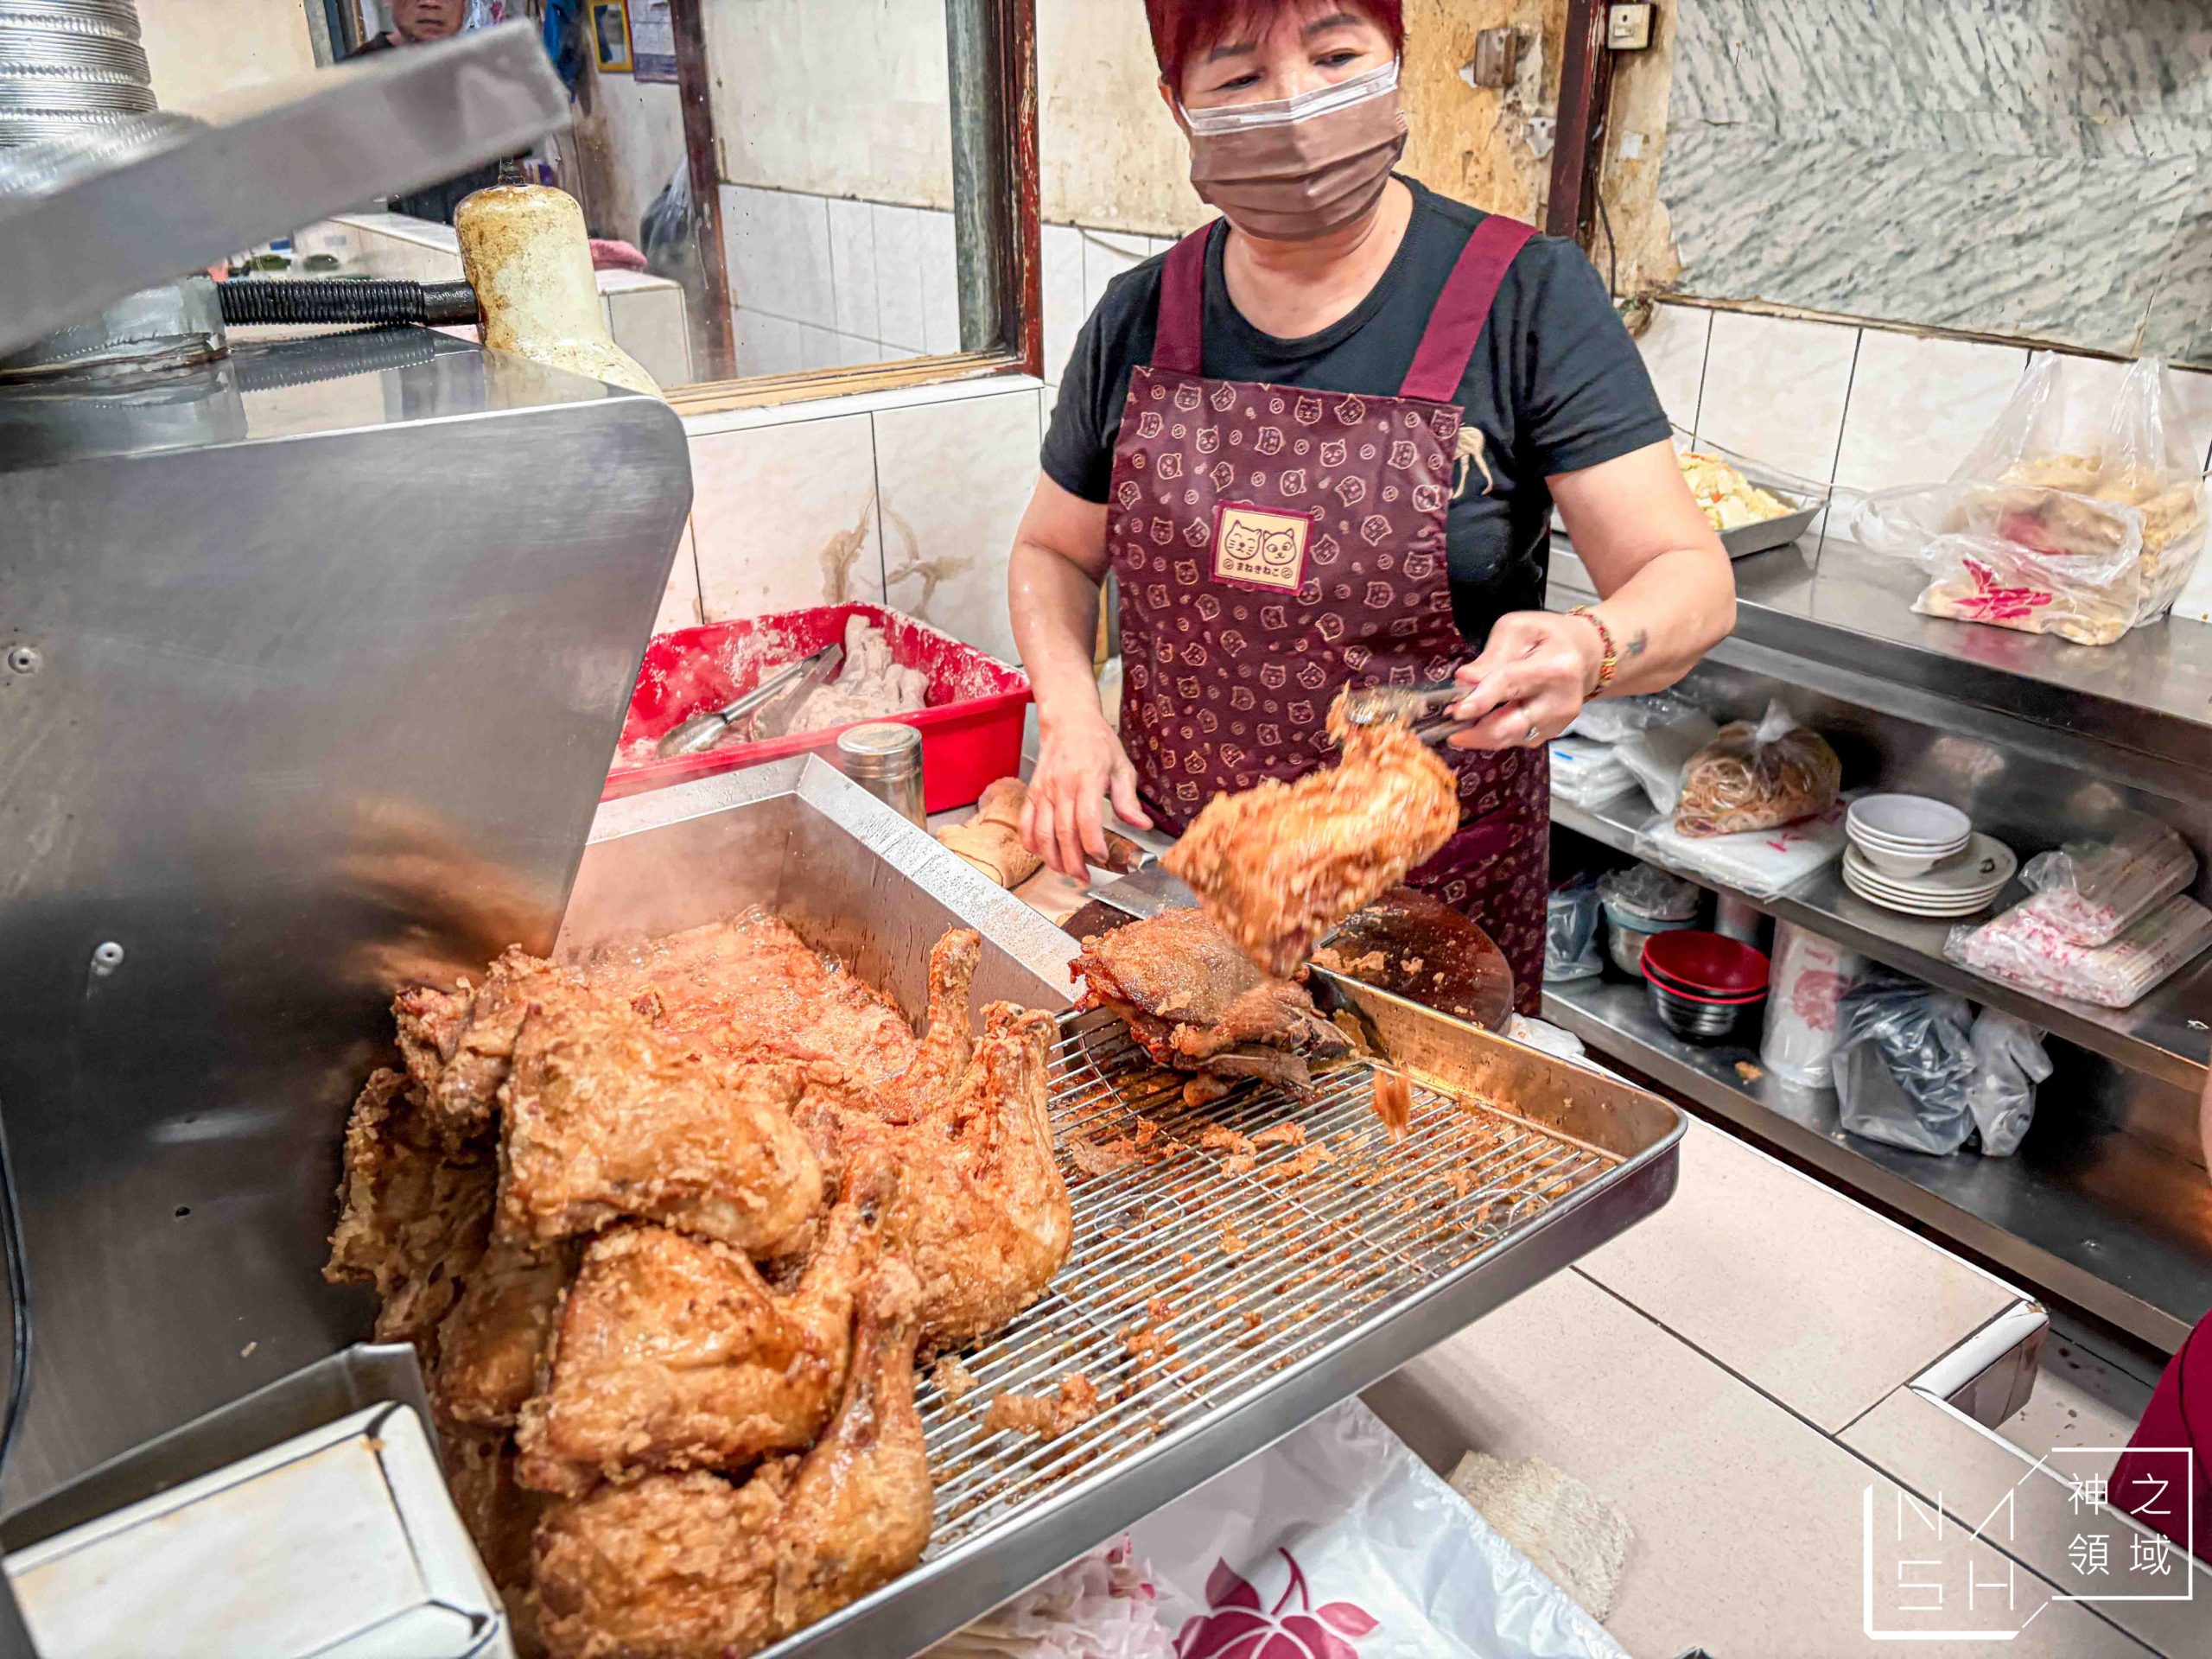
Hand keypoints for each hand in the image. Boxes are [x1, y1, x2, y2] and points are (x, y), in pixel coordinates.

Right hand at [1020, 711, 1152, 878]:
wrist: (1068, 720)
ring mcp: (1044, 790)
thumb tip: (1141, 826)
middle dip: (1074, 862)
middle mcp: (1062, 787)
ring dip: (1053, 858)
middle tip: (1085, 878)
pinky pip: (1026, 823)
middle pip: (1064, 833)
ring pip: (1043, 833)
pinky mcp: (1032, 792)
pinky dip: (1031, 843)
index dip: (1094, 845)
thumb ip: (1129, 800)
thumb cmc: (1097, 742)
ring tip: (1066, 872)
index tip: (1104, 858)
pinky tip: (1042, 855)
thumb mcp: (1122, 766)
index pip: (1087, 820)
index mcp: (1087, 779)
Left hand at [1445, 610, 1602, 751]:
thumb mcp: (1517, 629)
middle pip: (1510, 726)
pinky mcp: (1552, 733)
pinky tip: (1482, 723)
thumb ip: (1490, 656)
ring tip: (1459, 724)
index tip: (1455, 711)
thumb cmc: (1548, 636)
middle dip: (1474, 731)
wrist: (1585, 654)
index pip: (1511, 685)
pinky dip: (1494, 735)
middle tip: (1448, 726)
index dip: (1480, 701)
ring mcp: (1558, 722)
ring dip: (1479, 735)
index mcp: (1555, 666)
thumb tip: (1464, 680)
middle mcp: (1560, 700)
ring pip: (1509, 739)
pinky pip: (1516, 740)